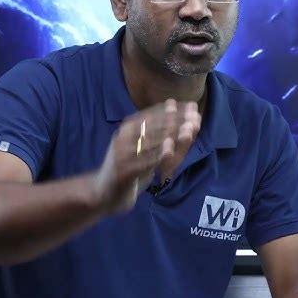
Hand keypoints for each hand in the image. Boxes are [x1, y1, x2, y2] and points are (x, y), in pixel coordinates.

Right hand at [91, 99, 200, 213]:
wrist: (102, 194)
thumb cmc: (129, 169)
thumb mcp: (144, 148)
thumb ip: (158, 132)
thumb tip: (173, 104)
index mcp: (127, 129)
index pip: (153, 114)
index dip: (174, 110)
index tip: (193, 106)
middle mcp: (123, 138)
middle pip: (154, 126)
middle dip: (177, 120)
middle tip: (195, 116)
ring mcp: (122, 154)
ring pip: (151, 142)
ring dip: (172, 135)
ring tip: (189, 129)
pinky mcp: (124, 171)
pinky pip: (144, 162)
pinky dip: (158, 155)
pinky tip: (170, 149)